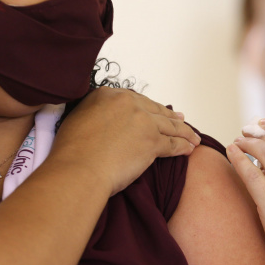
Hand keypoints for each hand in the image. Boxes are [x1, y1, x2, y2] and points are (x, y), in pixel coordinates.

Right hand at [52, 87, 199, 194]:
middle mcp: (128, 103)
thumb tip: (100, 121)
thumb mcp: (77, 119)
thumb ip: (94, 114)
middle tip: (181, 120)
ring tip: (193, 137)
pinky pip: (173, 144)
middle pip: (155, 110)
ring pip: (170, 126)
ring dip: (184, 132)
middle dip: (170, 117)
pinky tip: (190, 149)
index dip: (148, 108)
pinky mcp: (153, 141)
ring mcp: (143, 121)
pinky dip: (183, 147)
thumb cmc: (71, 152)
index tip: (156, 111)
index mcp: (108, 95)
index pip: (135, 100)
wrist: (79, 169)